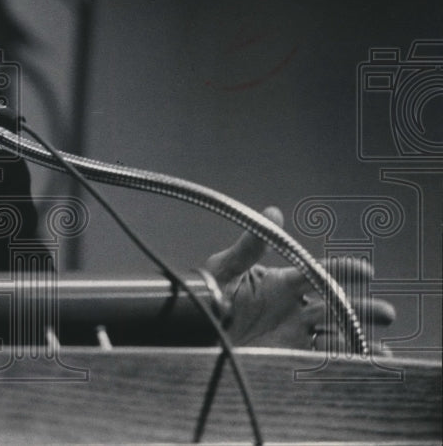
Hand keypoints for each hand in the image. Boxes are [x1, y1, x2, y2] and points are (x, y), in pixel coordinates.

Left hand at [203, 207, 394, 350]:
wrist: (192, 332)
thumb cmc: (204, 296)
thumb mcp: (225, 268)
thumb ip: (250, 246)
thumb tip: (272, 212)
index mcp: (280, 282)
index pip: (318, 272)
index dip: (342, 270)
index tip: (365, 270)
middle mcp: (292, 306)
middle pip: (334, 306)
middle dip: (361, 310)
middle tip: (386, 314)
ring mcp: (292, 331)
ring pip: (334, 333)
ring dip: (358, 339)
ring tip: (382, 351)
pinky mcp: (286, 354)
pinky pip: (321, 357)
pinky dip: (344, 361)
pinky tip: (364, 365)